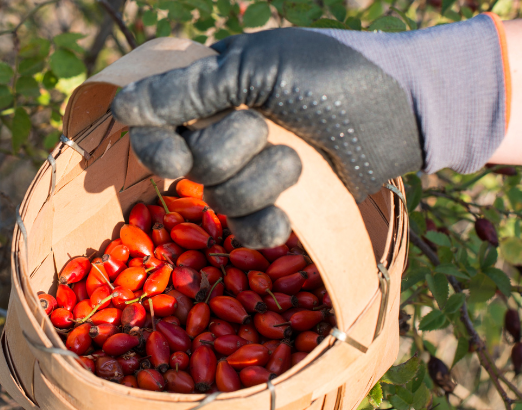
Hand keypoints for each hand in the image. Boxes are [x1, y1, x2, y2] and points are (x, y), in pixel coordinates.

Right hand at [112, 28, 423, 247]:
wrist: (400, 108)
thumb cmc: (330, 75)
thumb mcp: (258, 68)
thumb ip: (189, 90)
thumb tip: (122, 109)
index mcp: (210, 91)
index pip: (154, 127)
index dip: (157, 150)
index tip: (177, 162)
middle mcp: (222, 131)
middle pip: (188, 167)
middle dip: (227, 153)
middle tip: (263, 128)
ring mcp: (251, 170)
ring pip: (220, 199)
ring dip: (260, 180)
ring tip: (299, 159)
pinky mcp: (280, 203)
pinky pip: (249, 229)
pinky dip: (265, 225)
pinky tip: (287, 216)